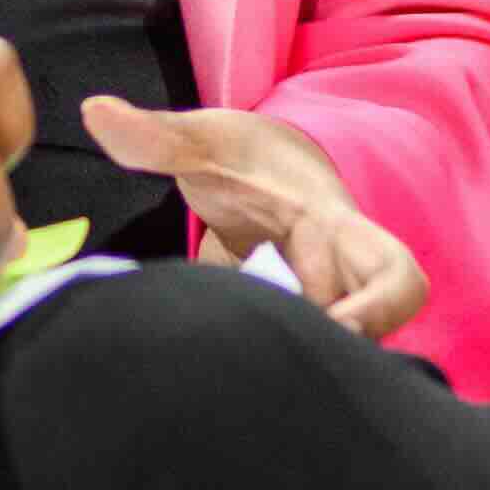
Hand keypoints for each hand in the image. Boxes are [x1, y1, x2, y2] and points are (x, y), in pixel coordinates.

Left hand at [82, 97, 429, 343]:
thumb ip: (154, 136)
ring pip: (336, 353)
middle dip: (333, 360)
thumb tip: (95, 112)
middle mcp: (340, 274)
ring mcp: (324, 304)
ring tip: (239, 376)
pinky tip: (221, 377)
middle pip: (372, 337)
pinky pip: (298, 355)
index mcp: (331, 228)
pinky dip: (266, 369)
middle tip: (270, 373)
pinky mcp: (298, 326)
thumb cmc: (242, 153)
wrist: (265, 165)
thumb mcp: (201, 140)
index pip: (395, 278)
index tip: (331, 332)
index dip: (377, 315)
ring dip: (294, 367)